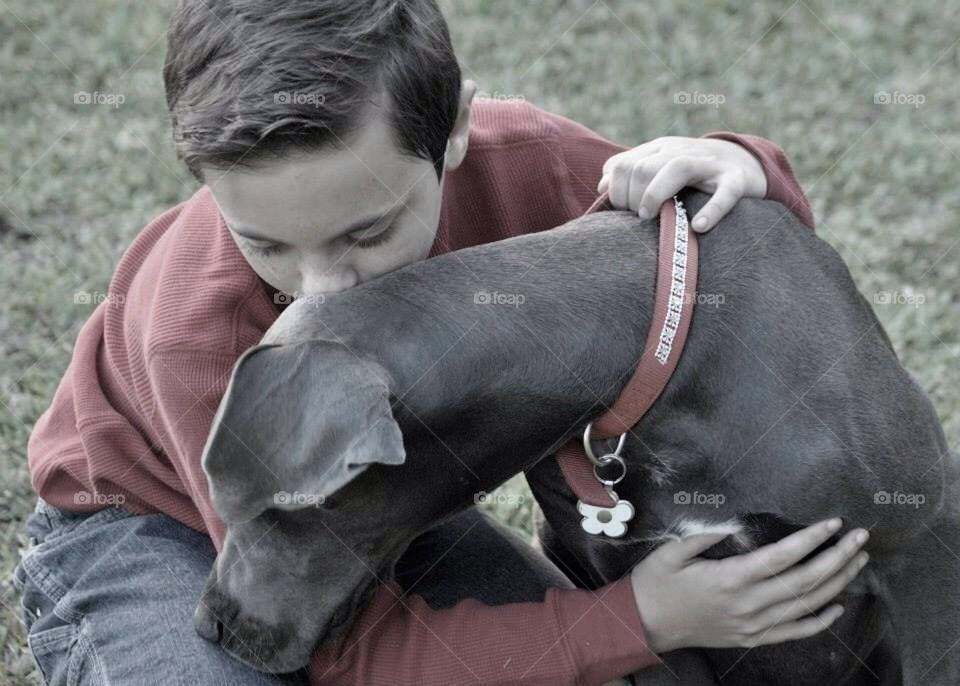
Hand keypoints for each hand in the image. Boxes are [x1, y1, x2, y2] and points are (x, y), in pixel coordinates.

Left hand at [598, 136, 767, 232]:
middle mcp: (683, 151)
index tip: (622, 212)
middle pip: (643, 167)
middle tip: (639, 218)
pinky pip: (725, 192)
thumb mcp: (659, 167)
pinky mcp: (737, 180)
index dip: (615, 192)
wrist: (746, 162)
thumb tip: (601, 186)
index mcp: (660, 149)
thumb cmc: (693, 175)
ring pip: (677, 167)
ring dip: (656, 195)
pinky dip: (712, 210)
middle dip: (632, 197)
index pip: (622, 165)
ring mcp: (711, 164)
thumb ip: (629, 172)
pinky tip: (698, 227)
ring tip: (651, 218)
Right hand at [630, 518, 869, 652]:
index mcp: (730, 579)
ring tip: (857, 562)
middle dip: (837, 558)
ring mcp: (753, 625)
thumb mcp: (672, 550)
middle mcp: (747, 604)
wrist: (645, 624)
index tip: (833, 523)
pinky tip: (837, 605)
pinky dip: (820, 621)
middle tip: (860, 538)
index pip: (782, 558)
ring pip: (806, 606)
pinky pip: (794, 633)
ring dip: (837, 583)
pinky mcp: (752, 638)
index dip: (811, 540)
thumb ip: (705, 535)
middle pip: (804, 582)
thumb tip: (737, 523)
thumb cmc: (656, 583)